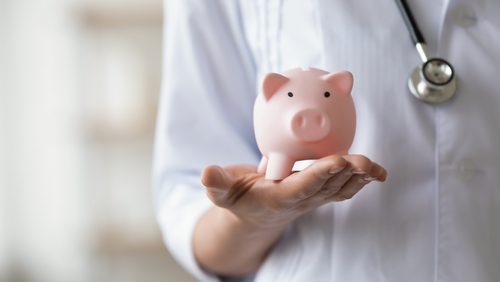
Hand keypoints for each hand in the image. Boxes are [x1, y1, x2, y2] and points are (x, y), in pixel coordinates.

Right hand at [202, 154, 386, 226]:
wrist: (255, 214)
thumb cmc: (239, 199)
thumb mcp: (222, 193)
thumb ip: (216, 183)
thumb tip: (206, 173)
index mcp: (278, 198)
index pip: (302, 186)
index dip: (320, 175)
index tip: (337, 161)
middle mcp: (300, 200)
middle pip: (327, 188)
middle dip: (346, 175)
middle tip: (363, 161)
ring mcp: (313, 198)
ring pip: (340, 189)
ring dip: (358, 178)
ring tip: (374, 167)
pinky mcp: (320, 193)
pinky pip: (343, 188)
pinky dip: (360, 180)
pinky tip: (374, 170)